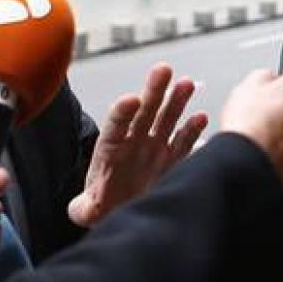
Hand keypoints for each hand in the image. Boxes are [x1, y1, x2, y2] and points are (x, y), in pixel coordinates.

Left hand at [67, 63, 207, 226]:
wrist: (121, 210)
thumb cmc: (103, 205)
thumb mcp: (88, 209)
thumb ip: (84, 208)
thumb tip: (81, 210)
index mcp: (110, 149)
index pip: (115, 125)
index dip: (122, 113)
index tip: (131, 100)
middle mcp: (133, 143)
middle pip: (144, 111)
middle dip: (153, 91)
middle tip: (162, 70)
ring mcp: (153, 148)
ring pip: (166, 119)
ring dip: (176, 101)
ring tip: (186, 84)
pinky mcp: (171, 159)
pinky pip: (183, 141)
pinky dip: (192, 130)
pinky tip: (201, 117)